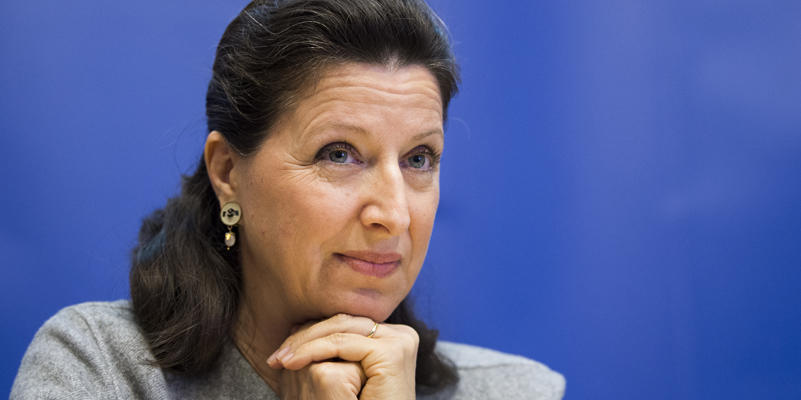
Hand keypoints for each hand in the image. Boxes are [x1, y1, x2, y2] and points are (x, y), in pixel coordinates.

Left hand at [268, 314, 419, 399]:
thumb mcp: (342, 376)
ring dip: (304, 343)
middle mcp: (400, 335)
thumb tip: (297, 324)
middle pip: (344, 323)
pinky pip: (343, 343)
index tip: (283, 351)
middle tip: (276, 356)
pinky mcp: (393, 352)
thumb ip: (330, 350)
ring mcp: (399, 340)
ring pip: (341, 329)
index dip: (313, 334)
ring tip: (280, 360)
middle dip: (305, 337)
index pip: (346, 324)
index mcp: (391, 337)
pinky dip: (312, 350)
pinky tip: (291, 362)